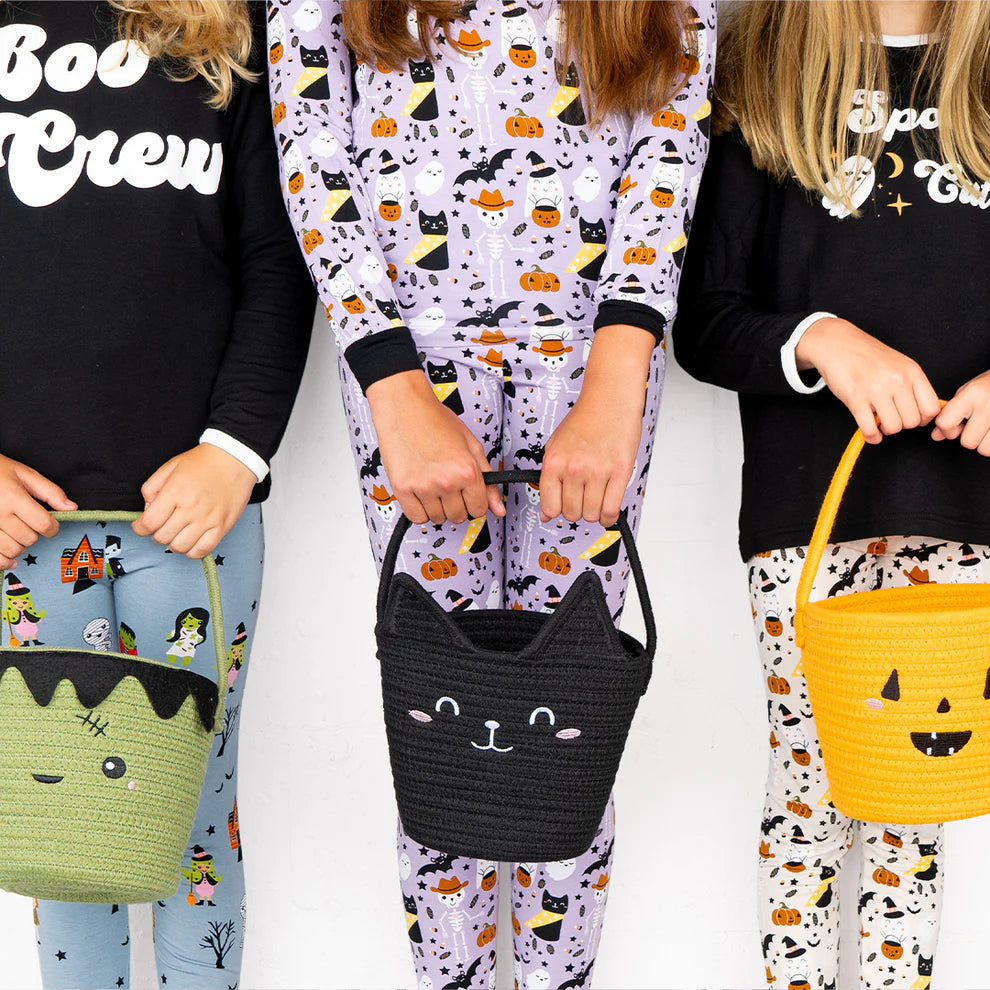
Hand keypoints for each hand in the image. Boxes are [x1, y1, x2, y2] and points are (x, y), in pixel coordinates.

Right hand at [0, 454, 75, 568]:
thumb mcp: (24, 473)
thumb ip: (49, 491)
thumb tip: (71, 508)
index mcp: (12, 497)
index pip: (43, 524)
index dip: (52, 527)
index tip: (51, 525)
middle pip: (29, 538)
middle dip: (35, 534)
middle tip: (29, 525)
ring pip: (12, 550)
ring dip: (20, 546)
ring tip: (18, 535)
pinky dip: (4, 561)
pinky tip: (11, 559)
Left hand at [133, 444, 257, 557]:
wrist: (234, 460)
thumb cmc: (203, 462)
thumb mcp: (170, 467)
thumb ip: (151, 488)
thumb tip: (147, 511)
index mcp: (175, 492)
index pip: (148, 523)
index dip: (139, 528)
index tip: (141, 526)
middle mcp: (190, 508)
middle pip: (162, 537)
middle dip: (156, 533)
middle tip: (162, 525)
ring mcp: (207, 519)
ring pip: (180, 547)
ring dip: (173, 542)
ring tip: (177, 532)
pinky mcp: (222, 527)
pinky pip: (202, 551)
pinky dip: (192, 550)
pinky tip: (191, 539)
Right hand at [366, 369, 502, 524]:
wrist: (404, 407)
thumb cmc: (435, 420)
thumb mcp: (471, 445)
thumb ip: (488, 480)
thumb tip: (498, 508)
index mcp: (467, 470)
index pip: (479, 509)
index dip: (475, 502)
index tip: (469, 495)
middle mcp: (446, 481)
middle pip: (458, 516)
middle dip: (457, 505)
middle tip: (450, 486)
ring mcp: (423, 487)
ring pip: (437, 519)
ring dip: (438, 507)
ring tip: (434, 485)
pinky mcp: (402, 488)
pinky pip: (416, 517)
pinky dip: (420, 510)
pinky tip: (421, 493)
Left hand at [539, 324, 652, 525]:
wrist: (610, 399)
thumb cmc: (584, 420)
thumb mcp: (555, 445)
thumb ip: (549, 479)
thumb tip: (547, 512)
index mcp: (554, 462)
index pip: (550, 506)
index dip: (555, 511)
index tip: (561, 507)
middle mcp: (574, 469)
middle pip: (571, 514)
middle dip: (576, 510)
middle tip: (582, 498)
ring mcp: (597, 472)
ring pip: (591, 515)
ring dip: (593, 512)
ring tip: (596, 498)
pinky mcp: (620, 472)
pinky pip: (611, 510)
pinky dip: (609, 517)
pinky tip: (607, 509)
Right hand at [795, 317, 940, 442]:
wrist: (836, 344)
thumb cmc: (866, 355)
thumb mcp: (899, 364)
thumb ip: (912, 385)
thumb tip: (921, 411)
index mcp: (912, 372)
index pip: (931, 408)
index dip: (923, 418)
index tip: (911, 417)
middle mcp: (897, 381)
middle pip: (912, 421)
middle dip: (901, 425)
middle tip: (891, 418)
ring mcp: (876, 390)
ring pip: (893, 427)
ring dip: (885, 430)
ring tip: (878, 421)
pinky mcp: (856, 399)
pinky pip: (870, 429)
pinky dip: (872, 437)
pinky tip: (870, 432)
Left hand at [933, 370, 989, 452]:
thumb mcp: (967, 391)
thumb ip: (950, 413)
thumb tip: (936, 436)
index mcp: (972, 395)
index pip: (945, 423)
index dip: (947, 429)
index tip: (954, 425)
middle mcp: (987, 406)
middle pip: (967, 442)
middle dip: (969, 437)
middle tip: (976, 425)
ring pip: (984, 449)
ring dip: (984, 442)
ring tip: (988, 427)